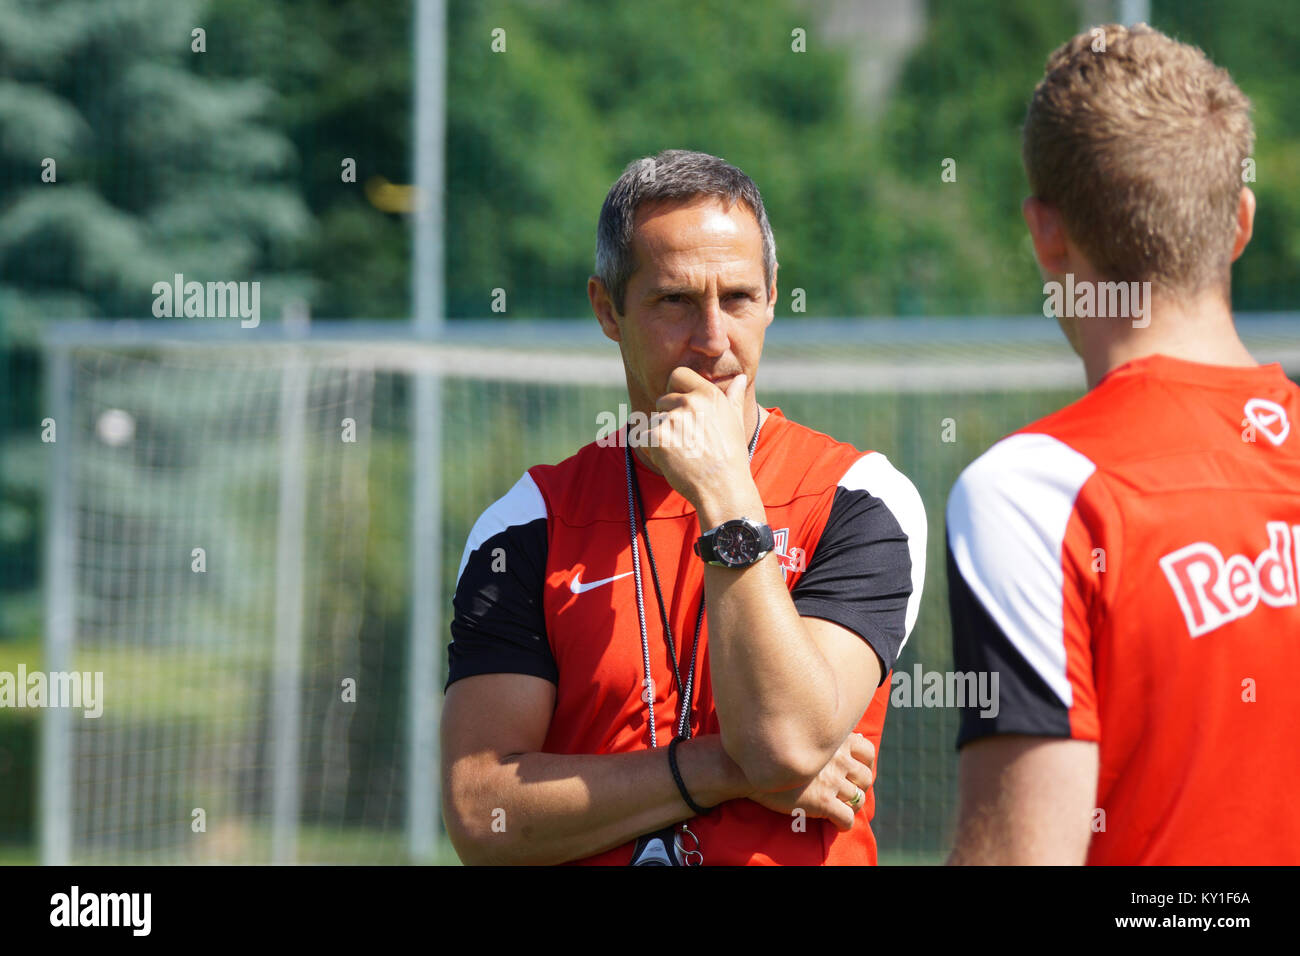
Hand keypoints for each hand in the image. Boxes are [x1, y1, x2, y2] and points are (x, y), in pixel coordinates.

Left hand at [641, 368, 754, 510]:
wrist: (723, 488)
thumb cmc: (731, 456)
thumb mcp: (735, 422)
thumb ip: (734, 397)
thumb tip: (741, 378)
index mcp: (708, 394)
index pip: (677, 374)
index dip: (674, 388)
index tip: (680, 406)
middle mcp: (690, 402)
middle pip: (662, 400)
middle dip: (668, 418)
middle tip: (687, 441)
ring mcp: (672, 419)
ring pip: (653, 421)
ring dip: (661, 436)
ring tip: (682, 454)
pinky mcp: (657, 437)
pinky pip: (643, 438)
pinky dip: (652, 451)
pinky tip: (672, 462)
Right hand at [747, 732, 875, 831]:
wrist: (747, 768)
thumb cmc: (770, 749)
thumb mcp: (801, 733)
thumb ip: (824, 735)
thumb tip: (849, 736)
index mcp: (834, 741)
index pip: (867, 751)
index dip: (865, 762)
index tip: (854, 769)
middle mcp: (837, 759)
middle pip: (866, 777)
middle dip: (860, 785)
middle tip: (847, 791)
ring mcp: (831, 781)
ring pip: (858, 799)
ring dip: (852, 805)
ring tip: (840, 807)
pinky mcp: (822, 802)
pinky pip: (846, 818)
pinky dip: (844, 823)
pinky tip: (835, 823)